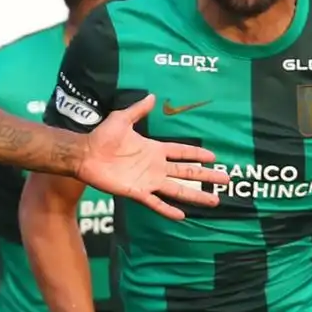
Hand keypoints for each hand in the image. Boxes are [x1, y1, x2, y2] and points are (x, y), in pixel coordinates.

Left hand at [78, 95, 225, 219]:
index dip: (197, 154)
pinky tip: (182, 215)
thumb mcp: (122, 118)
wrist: (85, 154)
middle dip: (206, 176)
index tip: (214, 157)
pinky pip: (155, 202)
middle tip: (226, 179)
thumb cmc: (102, 136)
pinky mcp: (137, 191)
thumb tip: (152, 96)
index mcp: (154, 149)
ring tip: (214, 200)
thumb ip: (139, 110)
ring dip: (195, 194)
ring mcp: (147, 180)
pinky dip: (168, 209)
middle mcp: (155, 166)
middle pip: (187, 172)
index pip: (182, 152)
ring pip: (177, 189)